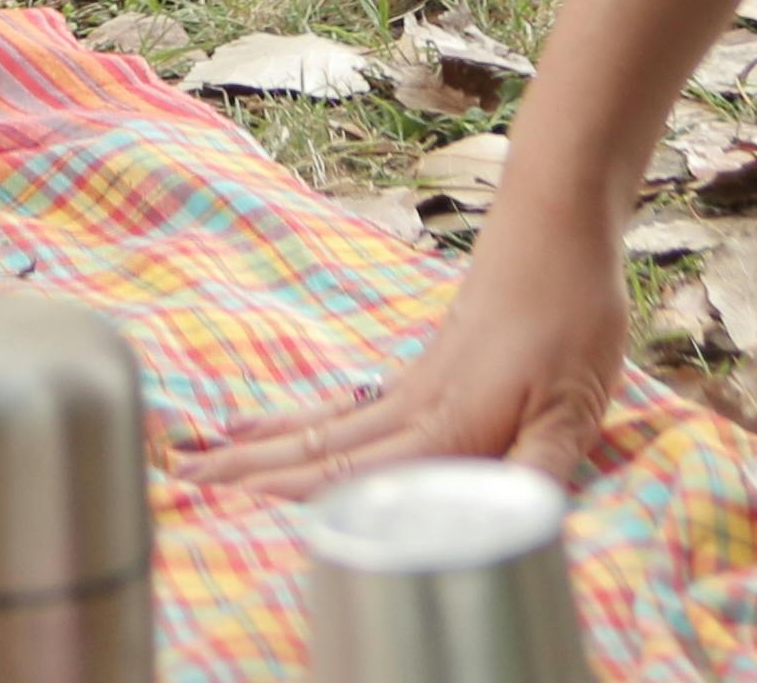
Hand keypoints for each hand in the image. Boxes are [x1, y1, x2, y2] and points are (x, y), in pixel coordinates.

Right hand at [172, 225, 631, 496]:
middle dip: (248, 477)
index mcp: (445, 427)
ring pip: (319, 430)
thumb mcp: (575, 404)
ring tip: (198, 462)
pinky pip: (341, 407)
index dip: (291, 500)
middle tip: (180, 488)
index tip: (226, 514)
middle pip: (316, 454)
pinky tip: (267, 429)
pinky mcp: (418, 372)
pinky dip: (295, 422)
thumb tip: (516, 531)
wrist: (555, 224)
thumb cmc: (571, 312)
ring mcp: (409, 388)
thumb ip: (539, 469)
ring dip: (259, 451)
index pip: (353, 479)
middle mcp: (413, 409)